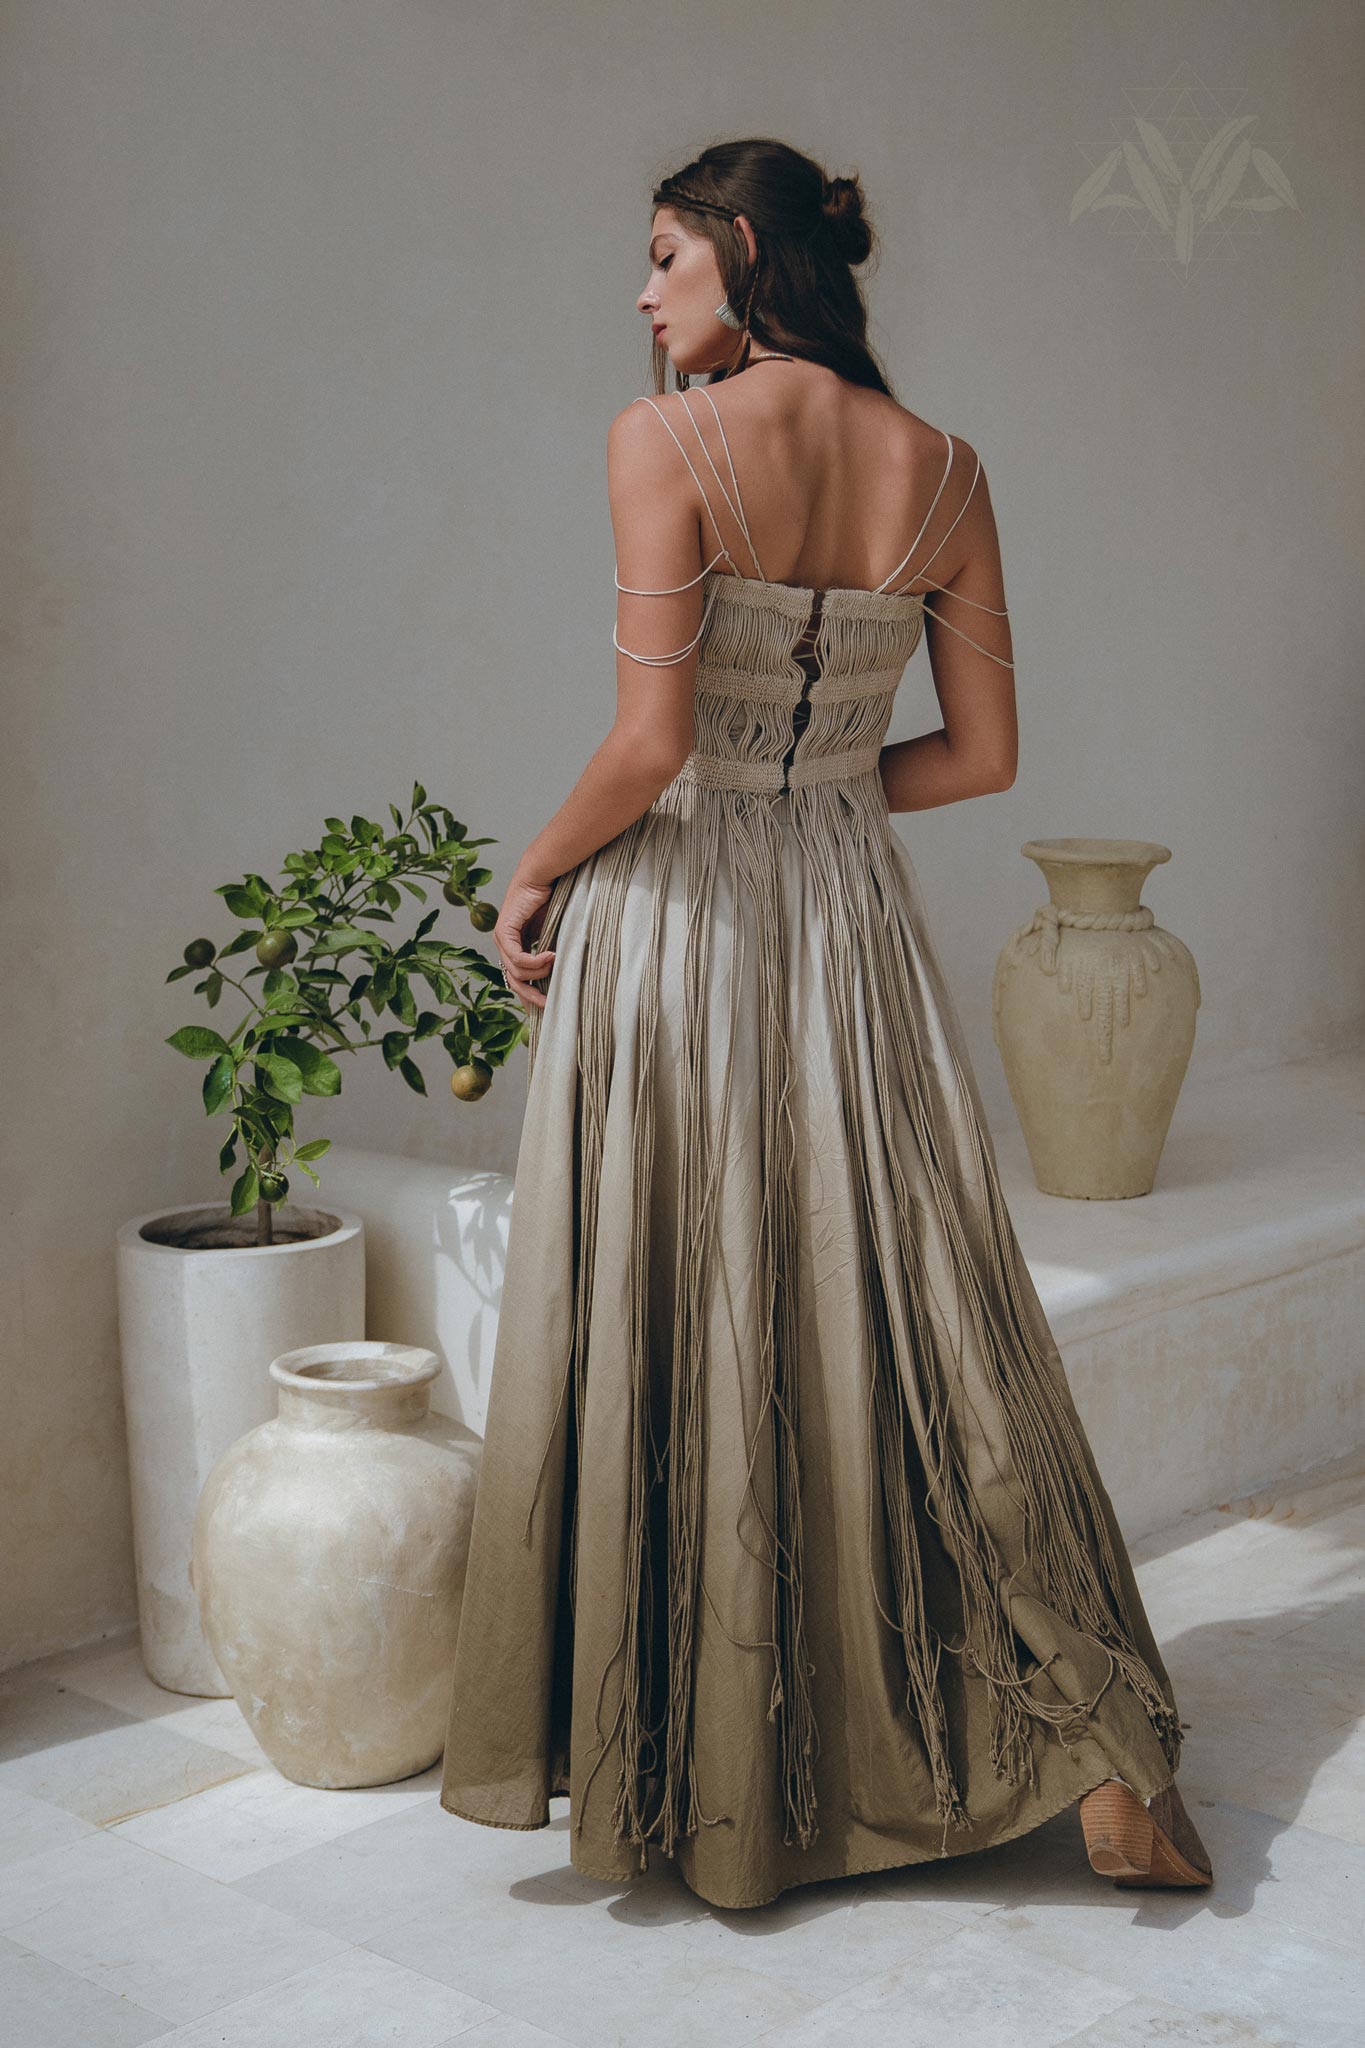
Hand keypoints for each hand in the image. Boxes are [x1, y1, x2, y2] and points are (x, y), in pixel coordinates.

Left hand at [494, 871, 556, 1011]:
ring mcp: (502, 938)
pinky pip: (516, 957)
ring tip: (555, 962)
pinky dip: (534, 961)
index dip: (530, 995)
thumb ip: (551, 951)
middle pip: (514, 981)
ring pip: (516, 971)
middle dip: (530, 996)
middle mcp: (505, 944)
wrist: (542, 875)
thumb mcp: (553, 932)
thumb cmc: (551, 899)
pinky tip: (550, 957)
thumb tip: (561, 973)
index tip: (545, 1007)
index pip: (519, 978)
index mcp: (516, 945)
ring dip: (538, 972)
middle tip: (547, 1005)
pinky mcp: (503, 931)